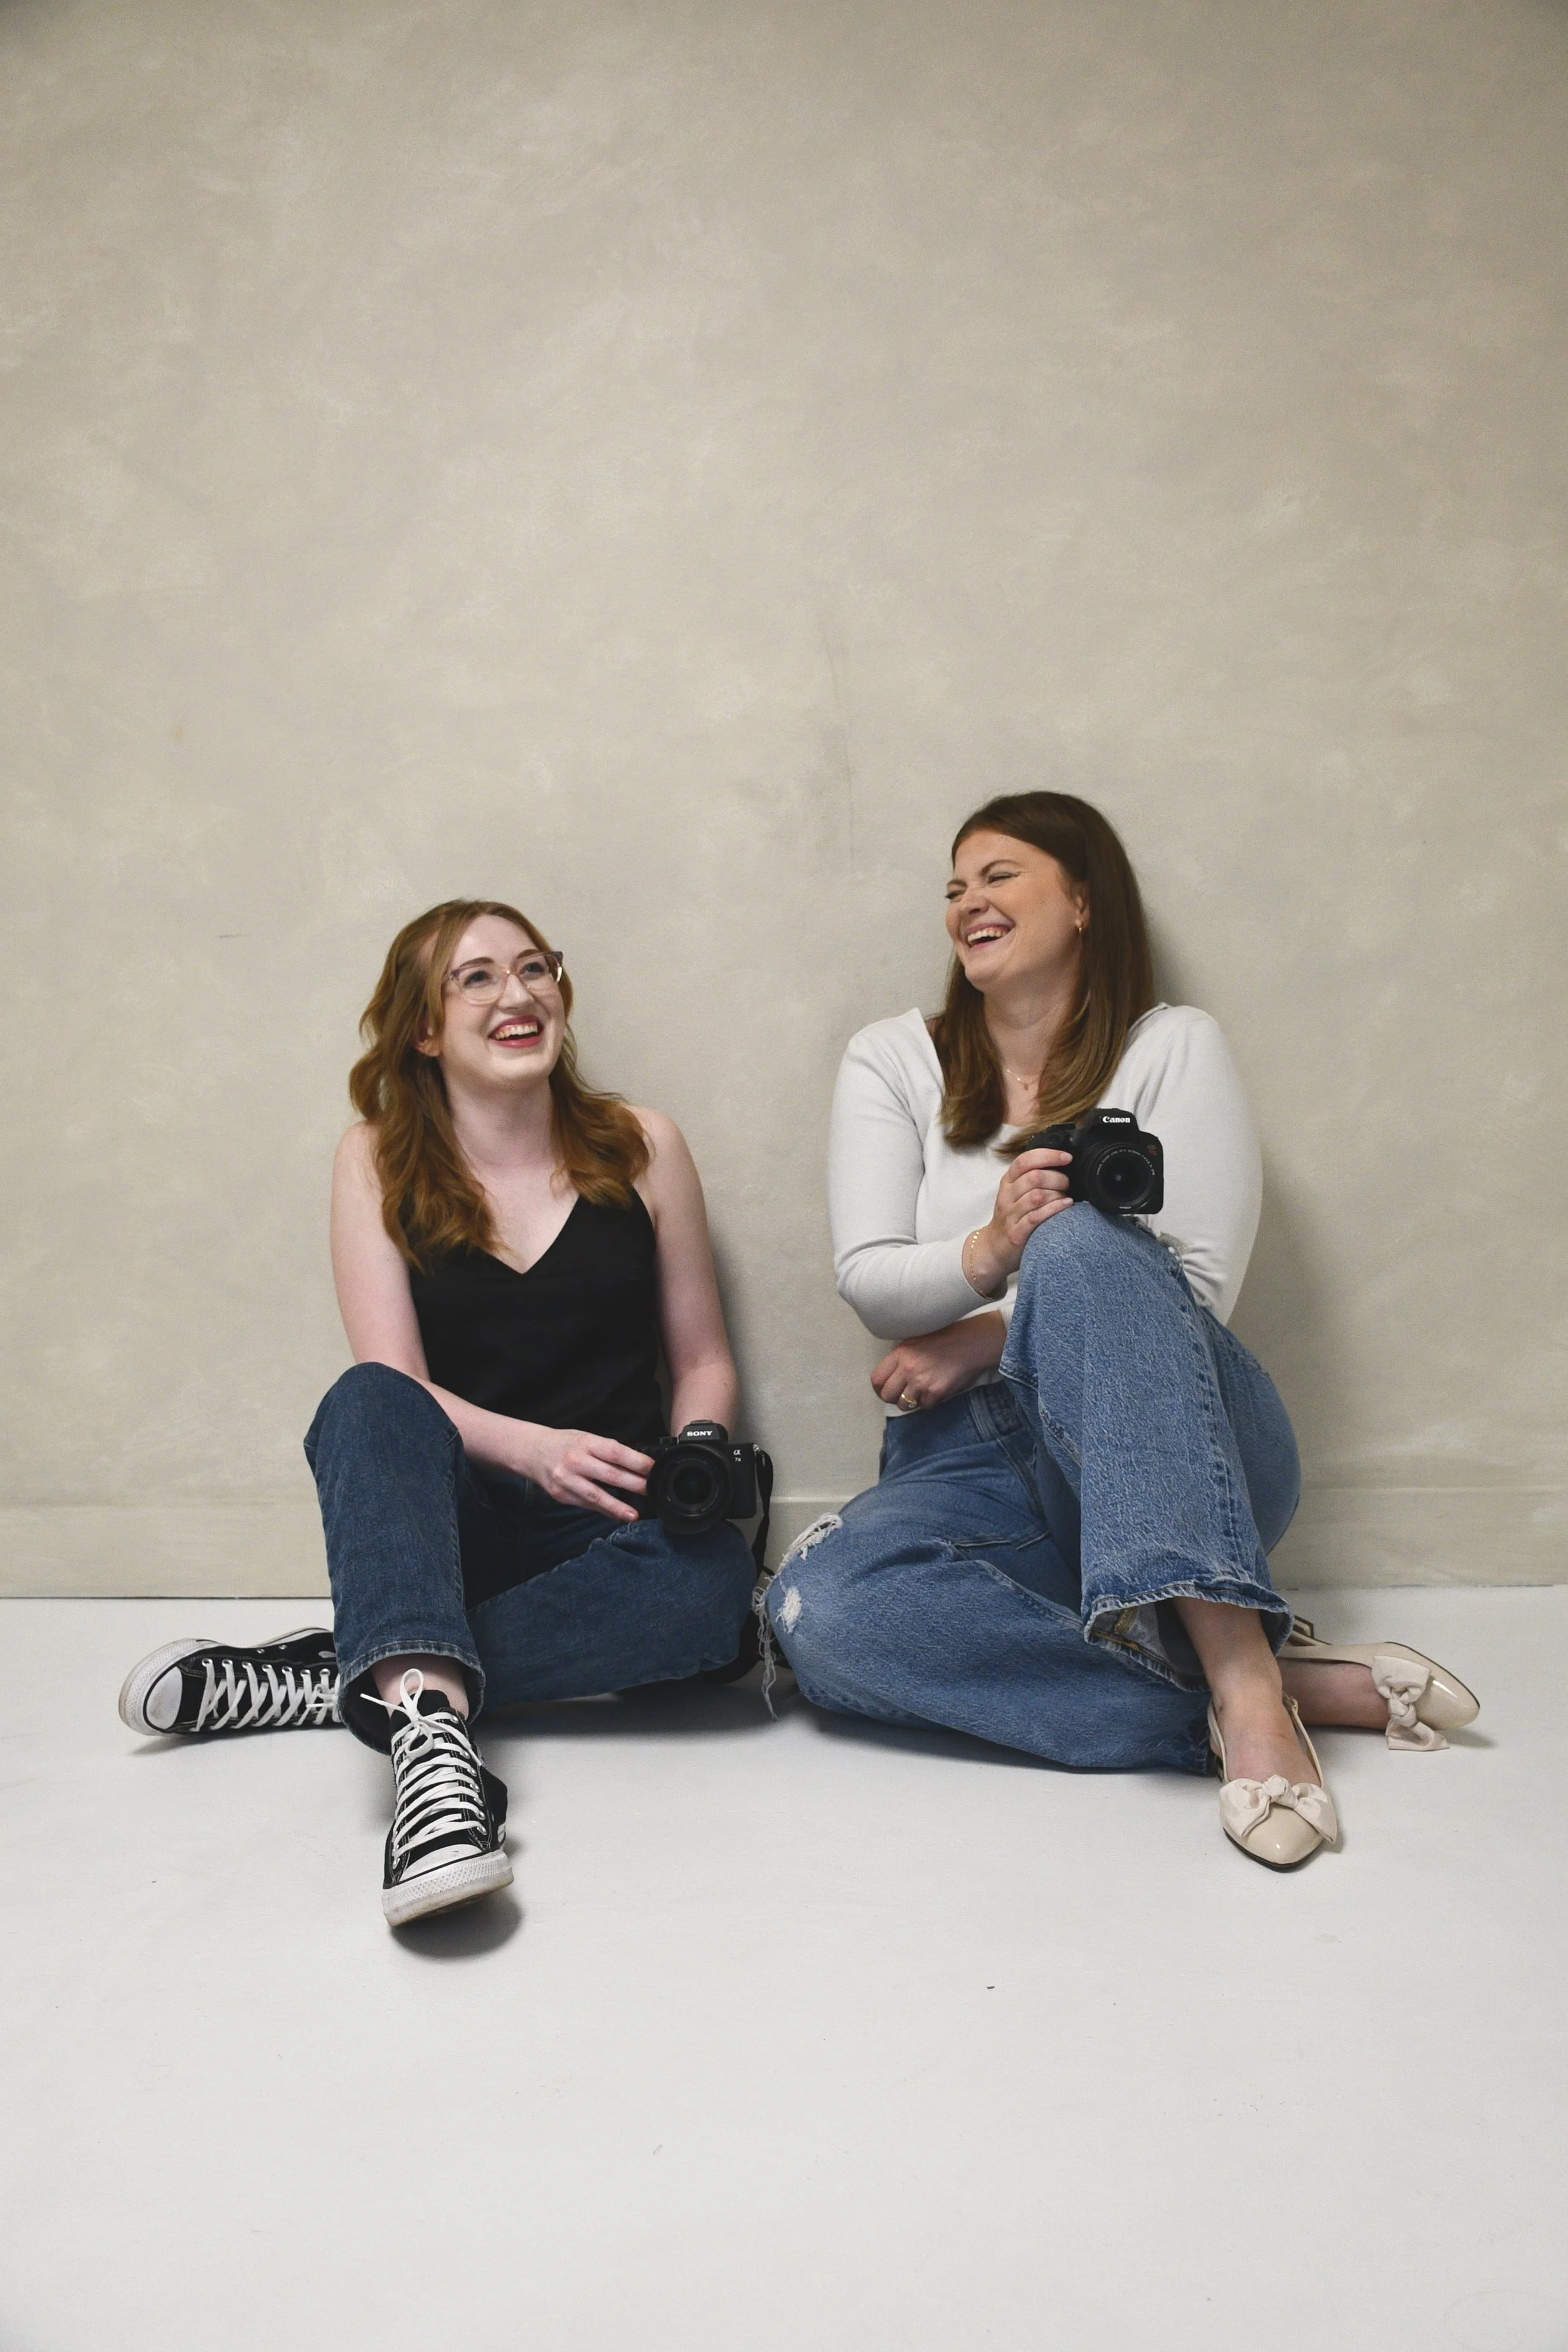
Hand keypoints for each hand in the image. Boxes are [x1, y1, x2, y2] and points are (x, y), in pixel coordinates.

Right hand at [518, 1426, 651, 1521]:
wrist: (531, 1451)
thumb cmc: (565, 1444)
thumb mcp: (586, 1438)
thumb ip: (606, 1452)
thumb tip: (636, 1466)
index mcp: (585, 1443)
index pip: (615, 1452)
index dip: (636, 1462)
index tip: (653, 1469)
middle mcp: (575, 1461)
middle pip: (610, 1475)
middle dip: (634, 1484)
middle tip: (653, 1491)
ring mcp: (566, 1480)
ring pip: (596, 1495)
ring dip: (618, 1507)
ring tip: (634, 1515)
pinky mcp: (561, 1495)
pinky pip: (586, 1504)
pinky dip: (603, 1510)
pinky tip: (616, 1515)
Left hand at [872, 1313, 1006, 1412]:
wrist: (972, 1343)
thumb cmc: (947, 1339)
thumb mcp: (916, 1341)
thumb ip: (901, 1358)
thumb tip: (892, 1377)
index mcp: (900, 1353)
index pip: (877, 1379)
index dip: (879, 1388)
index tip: (885, 1389)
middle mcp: (907, 1368)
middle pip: (887, 1395)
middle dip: (893, 1397)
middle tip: (903, 1395)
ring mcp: (921, 1382)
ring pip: (904, 1404)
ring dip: (911, 1402)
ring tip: (921, 1392)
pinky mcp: (935, 1393)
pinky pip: (924, 1406)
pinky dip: (929, 1401)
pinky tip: (936, 1390)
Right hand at [967, 1148, 1074, 1290]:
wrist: (995, 1248)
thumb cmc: (1013, 1217)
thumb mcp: (1017, 1192)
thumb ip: (1033, 1177)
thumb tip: (1062, 1163)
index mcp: (1008, 1181)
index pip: (1025, 1160)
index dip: (1048, 1156)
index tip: (1067, 1157)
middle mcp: (1007, 1195)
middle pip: (1034, 1177)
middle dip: (1057, 1177)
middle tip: (1067, 1184)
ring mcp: (1010, 1215)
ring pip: (1036, 1196)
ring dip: (1057, 1194)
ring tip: (1066, 1197)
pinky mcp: (1015, 1233)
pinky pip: (1036, 1217)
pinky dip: (1054, 1209)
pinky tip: (1066, 1205)